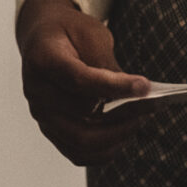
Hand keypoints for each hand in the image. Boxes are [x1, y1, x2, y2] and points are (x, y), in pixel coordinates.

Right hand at [16, 0, 150, 164]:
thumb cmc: (70, 33)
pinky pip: (78, 153)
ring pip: (81, 141)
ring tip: (139, 120)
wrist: (44, 39)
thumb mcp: (90, 34)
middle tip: (149, 106)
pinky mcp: (51, 130)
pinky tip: (124, 134)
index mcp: (44, 60)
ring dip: (116, 135)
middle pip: (82, 115)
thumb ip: (106, 63)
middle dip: (122, 115)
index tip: (145, 87)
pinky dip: (104, 150)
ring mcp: (42, 115)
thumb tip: (133, 92)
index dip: (114, 86)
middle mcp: (37, 92)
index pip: (80, 79)